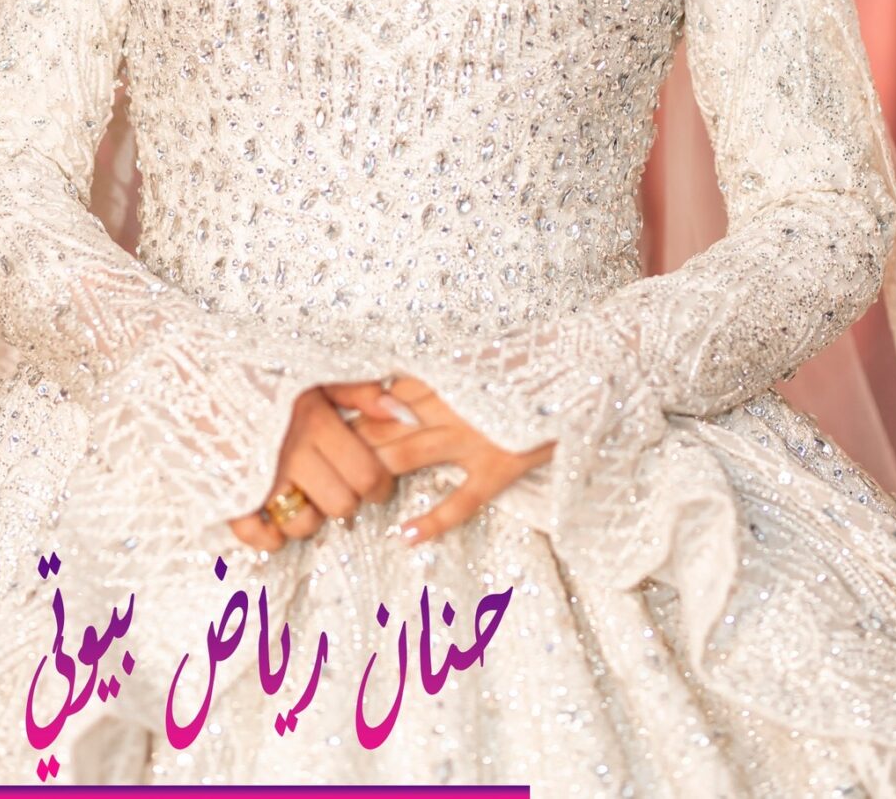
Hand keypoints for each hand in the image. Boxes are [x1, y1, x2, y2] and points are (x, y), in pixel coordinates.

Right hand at [227, 384, 396, 553]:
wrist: (196, 374)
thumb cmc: (263, 375)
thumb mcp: (315, 374)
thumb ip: (360, 392)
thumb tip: (403, 413)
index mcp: (316, 423)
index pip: (367, 476)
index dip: (380, 486)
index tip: (375, 482)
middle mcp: (291, 454)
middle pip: (342, 506)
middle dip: (347, 500)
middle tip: (337, 483)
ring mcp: (259, 479)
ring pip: (304, 525)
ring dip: (309, 517)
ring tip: (304, 494)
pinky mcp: (229, 496)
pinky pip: (258, 537)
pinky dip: (269, 536)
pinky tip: (273, 517)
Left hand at [327, 375, 554, 545]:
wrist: (581, 370)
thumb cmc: (526, 366)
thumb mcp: (475, 358)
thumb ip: (436, 373)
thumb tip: (393, 385)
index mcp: (442, 376)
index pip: (380, 393)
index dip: (348, 410)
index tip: (319, 424)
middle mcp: (449, 405)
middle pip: (383, 425)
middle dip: (347, 447)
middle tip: (313, 468)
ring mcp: (472, 438)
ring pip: (407, 456)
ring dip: (372, 474)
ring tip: (344, 497)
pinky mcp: (498, 467)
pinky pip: (460, 500)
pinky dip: (432, 520)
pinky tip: (405, 537)